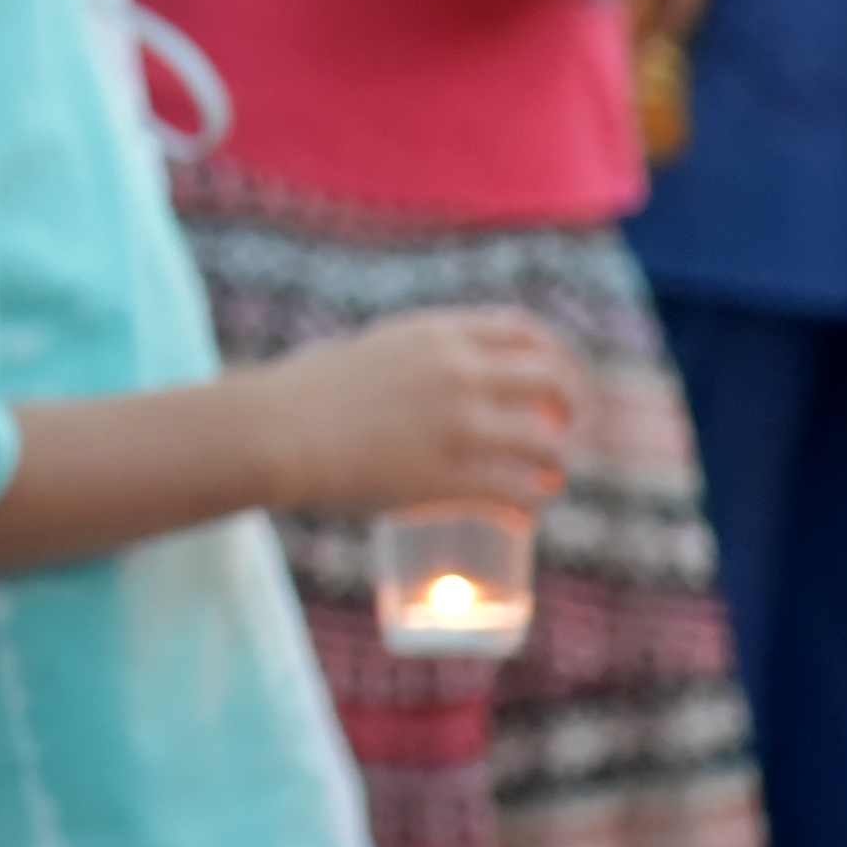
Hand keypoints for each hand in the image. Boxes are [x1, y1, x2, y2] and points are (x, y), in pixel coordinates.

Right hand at [258, 306, 578, 518]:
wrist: (277, 431)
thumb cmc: (302, 391)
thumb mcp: (365, 350)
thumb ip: (405, 358)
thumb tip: (410, 373)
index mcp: (437, 334)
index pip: (522, 331)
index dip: (551, 356)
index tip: (553, 378)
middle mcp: (460, 372)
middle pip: (549, 382)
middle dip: (568, 409)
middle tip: (561, 432)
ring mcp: (461, 425)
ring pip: (545, 445)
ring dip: (555, 466)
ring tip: (547, 480)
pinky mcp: (452, 476)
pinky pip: (517, 493)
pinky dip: (528, 506)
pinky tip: (522, 515)